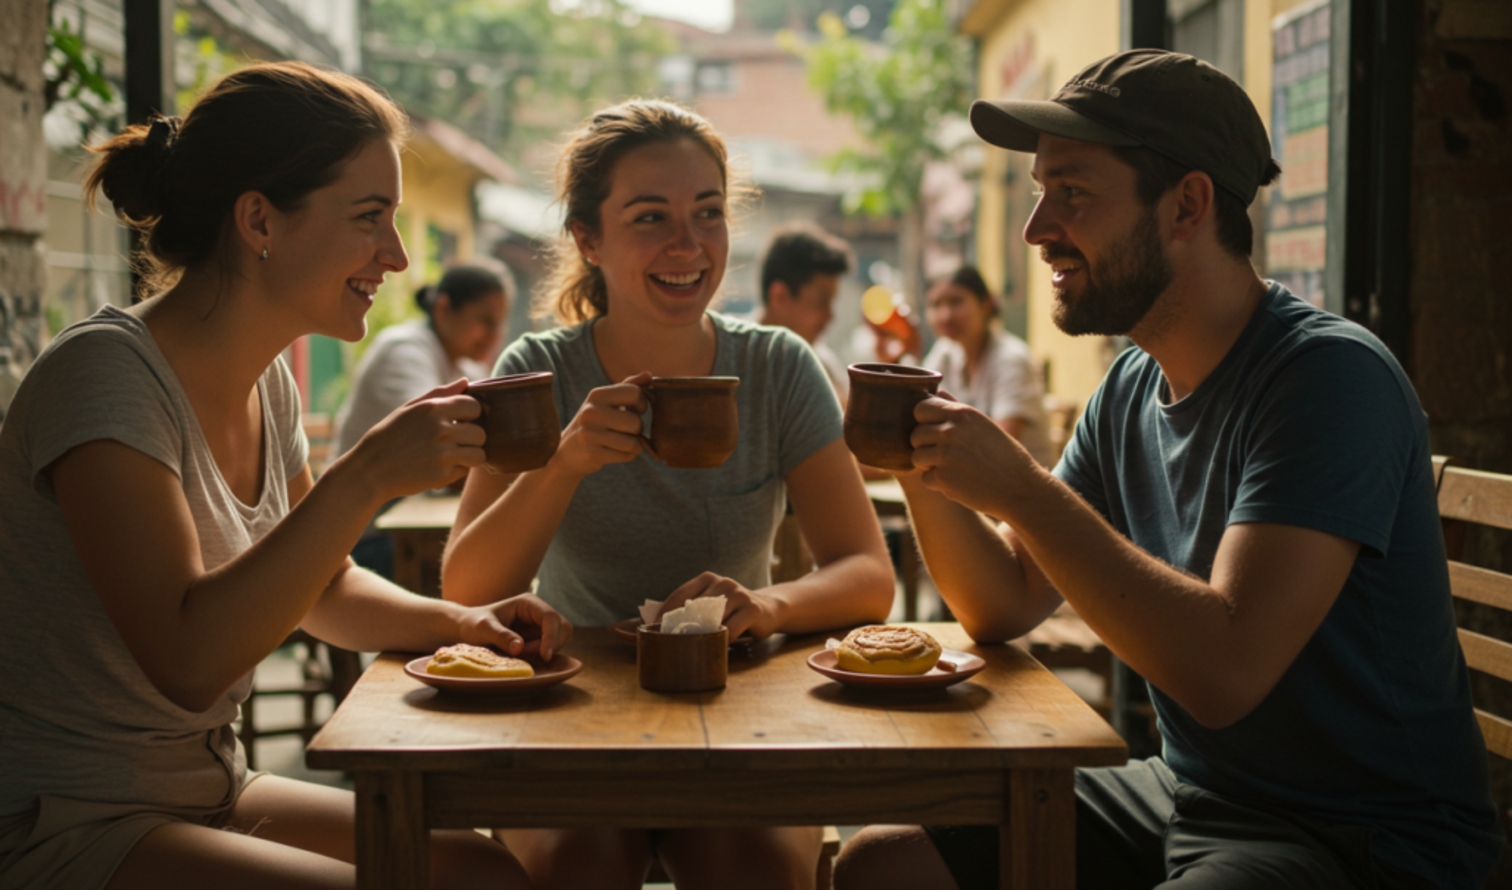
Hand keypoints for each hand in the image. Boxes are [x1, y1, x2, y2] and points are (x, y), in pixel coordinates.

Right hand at [347, 379, 484, 501]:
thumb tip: (465, 381)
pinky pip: (465, 471)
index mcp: (434, 409)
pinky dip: (456, 471)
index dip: (470, 415)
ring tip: (451, 455)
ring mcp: (443, 454)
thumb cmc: (390, 436)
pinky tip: (439, 467)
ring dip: (469, 456)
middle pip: (480, 433)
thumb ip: (440, 394)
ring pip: (479, 454)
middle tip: (454, 441)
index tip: (459, 421)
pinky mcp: (443, 476)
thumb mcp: (409, 409)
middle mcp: (442, 430)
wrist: (370, 470)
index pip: (475, 406)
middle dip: (471, 438)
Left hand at [457, 592, 573, 660]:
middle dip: (550, 644)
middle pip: (562, 627)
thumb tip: (520, 648)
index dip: (551, 637)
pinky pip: (551, 647)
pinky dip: (542, 654)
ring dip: (545, 650)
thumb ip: (501, 636)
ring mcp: (540, 625)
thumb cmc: (472, 624)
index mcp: (528, 603)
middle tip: (526, 654)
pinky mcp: (538, 637)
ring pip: (560, 638)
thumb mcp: (483, 629)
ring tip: (522, 654)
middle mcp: (538, 612)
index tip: (544, 656)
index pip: (551, 617)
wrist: (466, 629)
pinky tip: (523, 655)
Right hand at [550, 372, 651, 478]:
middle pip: (636, 422)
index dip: (641, 404)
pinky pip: (627, 456)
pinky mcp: (593, 454)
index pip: (634, 392)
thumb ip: (628, 386)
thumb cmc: (594, 423)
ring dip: (634, 445)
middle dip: (636, 429)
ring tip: (620, 441)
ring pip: (633, 442)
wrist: (567, 452)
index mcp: (596, 395)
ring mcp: (590, 434)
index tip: (633, 410)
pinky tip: (615, 451)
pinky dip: (627, 455)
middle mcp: (591, 412)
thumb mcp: (606, 401)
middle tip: (624, 430)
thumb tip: (649, 375)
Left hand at [659, 572, 780, 640]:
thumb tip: (649, 627)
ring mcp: (739, 594)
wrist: (769, 609)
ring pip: (712, 619)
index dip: (664, 615)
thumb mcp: (710, 604)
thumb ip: (688, 610)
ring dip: (701, 636)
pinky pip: (731, 630)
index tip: (653, 631)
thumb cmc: (731, 611)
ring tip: (692, 649)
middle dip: (681, 628)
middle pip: (694, 608)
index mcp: (707, 578)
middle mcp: (723, 582)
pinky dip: (721, 642)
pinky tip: (717, 648)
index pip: (679, 596)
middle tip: (671, 645)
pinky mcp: (752, 609)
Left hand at [910, 393, 1039, 517]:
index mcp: (961, 413)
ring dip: (929, 465)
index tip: (935, 431)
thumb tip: (937, 392)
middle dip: (926, 446)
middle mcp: (950, 431)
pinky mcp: (943, 479)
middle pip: (915, 435)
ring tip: (952, 468)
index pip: (920, 408)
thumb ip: (956, 408)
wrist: (1020, 488)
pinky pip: (925, 478)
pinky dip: (938, 483)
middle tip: (946, 455)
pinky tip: (958, 482)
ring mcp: (945, 455)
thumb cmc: (1003, 455)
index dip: (924, 421)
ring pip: (917, 457)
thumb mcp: (983, 424)